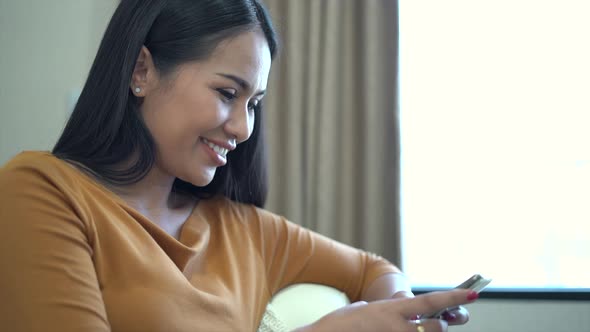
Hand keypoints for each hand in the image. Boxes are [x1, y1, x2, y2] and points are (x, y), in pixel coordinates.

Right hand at [295, 289, 476, 331]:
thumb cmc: (337, 325)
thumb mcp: (361, 309)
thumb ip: (385, 310)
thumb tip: (399, 314)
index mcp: (390, 309)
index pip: (430, 301)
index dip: (454, 297)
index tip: (473, 294)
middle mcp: (396, 327)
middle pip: (435, 328)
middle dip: (439, 326)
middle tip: (437, 323)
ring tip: (415, 329)